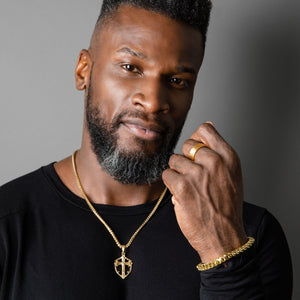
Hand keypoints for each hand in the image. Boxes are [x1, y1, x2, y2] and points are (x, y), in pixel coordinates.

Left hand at [162, 122, 247, 262]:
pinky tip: (181, 195)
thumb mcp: (232, 174)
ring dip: (177, 173)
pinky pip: (166, 174)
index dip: (196, 138)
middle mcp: (214, 161)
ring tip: (189, 187)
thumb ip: (218, 149)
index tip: (195, 151)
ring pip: (174, 160)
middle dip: (186, 159)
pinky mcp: (182, 186)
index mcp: (229, 157)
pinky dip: (171, 184)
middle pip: (187, 144)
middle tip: (193, 176)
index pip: (205, 129)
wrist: (224, 237)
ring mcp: (198, 174)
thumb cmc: (226, 206)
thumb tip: (208, 124)